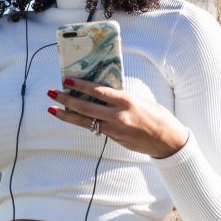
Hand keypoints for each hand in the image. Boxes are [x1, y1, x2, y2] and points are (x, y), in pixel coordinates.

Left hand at [47, 78, 189, 158]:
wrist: (168, 141)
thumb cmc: (157, 116)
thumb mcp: (139, 100)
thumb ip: (120, 97)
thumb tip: (101, 92)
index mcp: (126, 100)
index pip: (98, 91)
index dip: (80, 85)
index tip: (66, 79)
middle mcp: (117, 115)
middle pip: (85, 107)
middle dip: (66, 100)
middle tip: (52, 92)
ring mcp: (114, 129)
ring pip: (84, 121)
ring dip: (67, 115)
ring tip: (52, 109)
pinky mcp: (114, 138)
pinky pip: (94, 128)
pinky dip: (81, 122)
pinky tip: (70, 117)